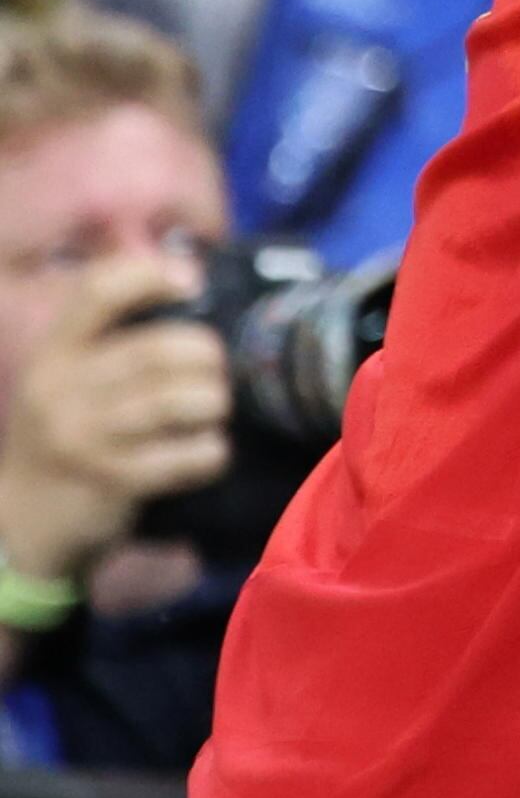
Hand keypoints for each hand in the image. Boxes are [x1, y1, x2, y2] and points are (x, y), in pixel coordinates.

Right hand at [0, 279, 229, 588]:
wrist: (23, 522)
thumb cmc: (65, 436)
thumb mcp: (67, 380)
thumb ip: (111, 337)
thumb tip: (188, 275)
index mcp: (52, 353)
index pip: (99, 290)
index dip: (153, 275)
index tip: (193, 284)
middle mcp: (60, 389)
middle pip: (159, 350)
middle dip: (208, 357)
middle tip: (218, 372)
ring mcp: (83, 437)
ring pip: (179, 400)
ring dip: (215, 403)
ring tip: (214, 410)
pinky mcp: (112, 481)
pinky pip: (188, 455)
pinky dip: (212, 452)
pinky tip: (208, 452)